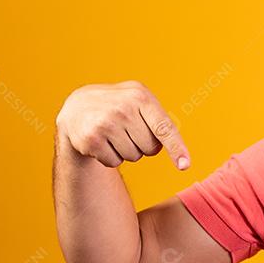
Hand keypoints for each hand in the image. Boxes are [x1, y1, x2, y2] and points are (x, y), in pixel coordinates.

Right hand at [56, 81, 189, 168]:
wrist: (77, 107)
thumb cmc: (120, 107)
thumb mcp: (140, 102)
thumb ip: (161, 122)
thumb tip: (181, 158)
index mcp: (140, 96)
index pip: (164, 128)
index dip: (176, 148)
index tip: (185, 166)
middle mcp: (123, 108)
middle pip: (151, 148)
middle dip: (143, 145)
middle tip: (128, 130)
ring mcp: (105, 124)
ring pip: (134, 157)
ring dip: (127, 151)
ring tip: (114, 134)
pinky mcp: (91, 140)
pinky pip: (114, 162)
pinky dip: (111, 157)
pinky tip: (101, 141)